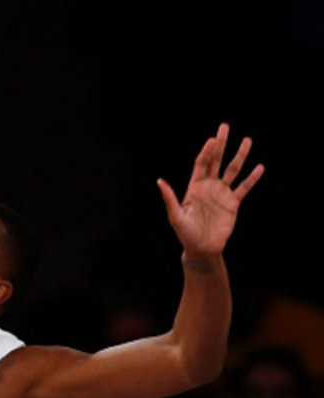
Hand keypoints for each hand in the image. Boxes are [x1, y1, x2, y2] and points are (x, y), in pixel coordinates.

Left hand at [157, 123, 263, 256]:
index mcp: (194, 187)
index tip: (212, 139)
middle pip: (216, 160)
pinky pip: (244, 188)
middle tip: (224, 127)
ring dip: (239, 155)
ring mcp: (221, 193)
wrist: (202, 248)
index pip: (201, 164)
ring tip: (247, 140)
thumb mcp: (176, 216)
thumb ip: (170, 198)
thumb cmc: (185, 234)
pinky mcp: (233, 203)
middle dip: (221, 144)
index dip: (207, 151)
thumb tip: (159, 181)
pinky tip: (259, 167)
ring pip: (232, 170)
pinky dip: (252, 178)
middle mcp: (208, 187)